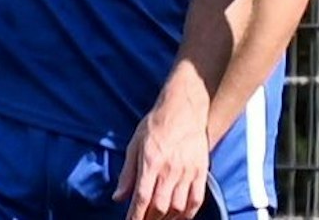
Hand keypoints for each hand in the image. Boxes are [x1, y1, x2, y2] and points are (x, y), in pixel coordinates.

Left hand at [113, 98, 209, 219]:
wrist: (183, 109)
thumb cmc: (156, 125)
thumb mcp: (135, 145)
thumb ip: (127, 173)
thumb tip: (118, 197)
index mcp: (151, 162)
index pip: (142, 198)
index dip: (135, 216)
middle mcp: (169, 169)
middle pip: (159, 206)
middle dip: (150, 219)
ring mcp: (187, 171)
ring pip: (177, 207)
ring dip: (167, 219)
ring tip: (159, 219)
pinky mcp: (200, 171)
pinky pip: (196, 200)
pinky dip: (188, 213)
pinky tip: (180, 216)